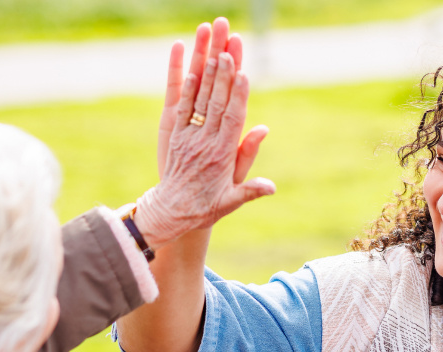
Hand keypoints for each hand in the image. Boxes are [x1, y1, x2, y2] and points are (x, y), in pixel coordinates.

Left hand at [136, 18, 273, 246]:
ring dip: (207, 72)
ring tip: (214, 49)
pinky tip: (192, 69)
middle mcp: (205, 141)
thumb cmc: (206, 207)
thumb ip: (251, 189)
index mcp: (222, 155)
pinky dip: (187, 87)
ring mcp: (189, 136)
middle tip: (228, 47)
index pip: (233, 119)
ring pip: (200, 98)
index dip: (238, 95)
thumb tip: (272, 185)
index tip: (244, 73)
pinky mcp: (176, 135)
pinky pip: (181, 107)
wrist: (171, 212)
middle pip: (216, 100)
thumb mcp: (232, 201)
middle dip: (224, 73)